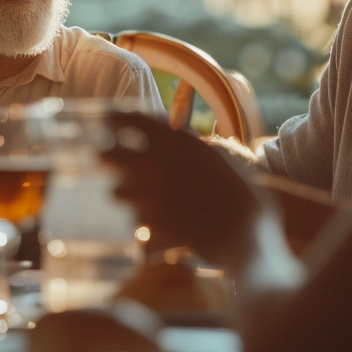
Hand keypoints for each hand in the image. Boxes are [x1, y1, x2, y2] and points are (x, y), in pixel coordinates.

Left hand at [103, 111, 267, 266]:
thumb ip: (194, 146)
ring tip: (130, 195)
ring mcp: (151, 195)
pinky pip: (133, 220)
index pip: (131, 119)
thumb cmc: (245, 193)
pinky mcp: (151, 225)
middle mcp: (157, 163)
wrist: (250, 234)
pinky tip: (151, 222)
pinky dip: (139, 221)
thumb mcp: (223, 157)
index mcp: (177, 141)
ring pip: (116, 191)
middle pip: (109, 153)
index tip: (105, 117)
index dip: (114, 117)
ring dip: (121, 192)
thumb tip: (180, 139)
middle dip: (103, 155)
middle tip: (102, 156)